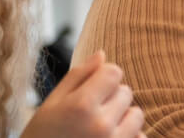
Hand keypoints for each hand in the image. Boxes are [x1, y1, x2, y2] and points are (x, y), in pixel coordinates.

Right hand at [22, 51, 145, 137]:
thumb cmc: (42, 137)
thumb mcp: (50, 106)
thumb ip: (78, 77)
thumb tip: (103, 54)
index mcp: (81, 106)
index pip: (115, 72)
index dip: (104, 78)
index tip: (91, 90)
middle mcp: (101, 124)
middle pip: (127, 91)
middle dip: (111, 98)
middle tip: (89, 115)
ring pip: (137, 114)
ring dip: (122, 118)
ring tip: (98, 130)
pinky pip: (140, 137)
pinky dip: (128, 137)